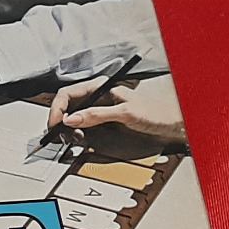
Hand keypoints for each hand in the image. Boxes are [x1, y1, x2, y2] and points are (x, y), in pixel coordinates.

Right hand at [48, 73, 184, 144]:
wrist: (173, 124)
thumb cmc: (156, 113)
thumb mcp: (125, 113)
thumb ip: (97, 115)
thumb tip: (71, 119)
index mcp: (100, 88)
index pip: (66, 94)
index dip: (57, 110)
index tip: (55, 125)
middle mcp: (96, 97)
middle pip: (65, 106)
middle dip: (60, 122)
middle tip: (63, 136)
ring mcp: (98, 110)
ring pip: (70, 118)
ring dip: (67, 130)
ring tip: (75, 138)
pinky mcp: (101, 122)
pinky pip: (80, 127)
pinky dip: (75, 135)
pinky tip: (82, 140)